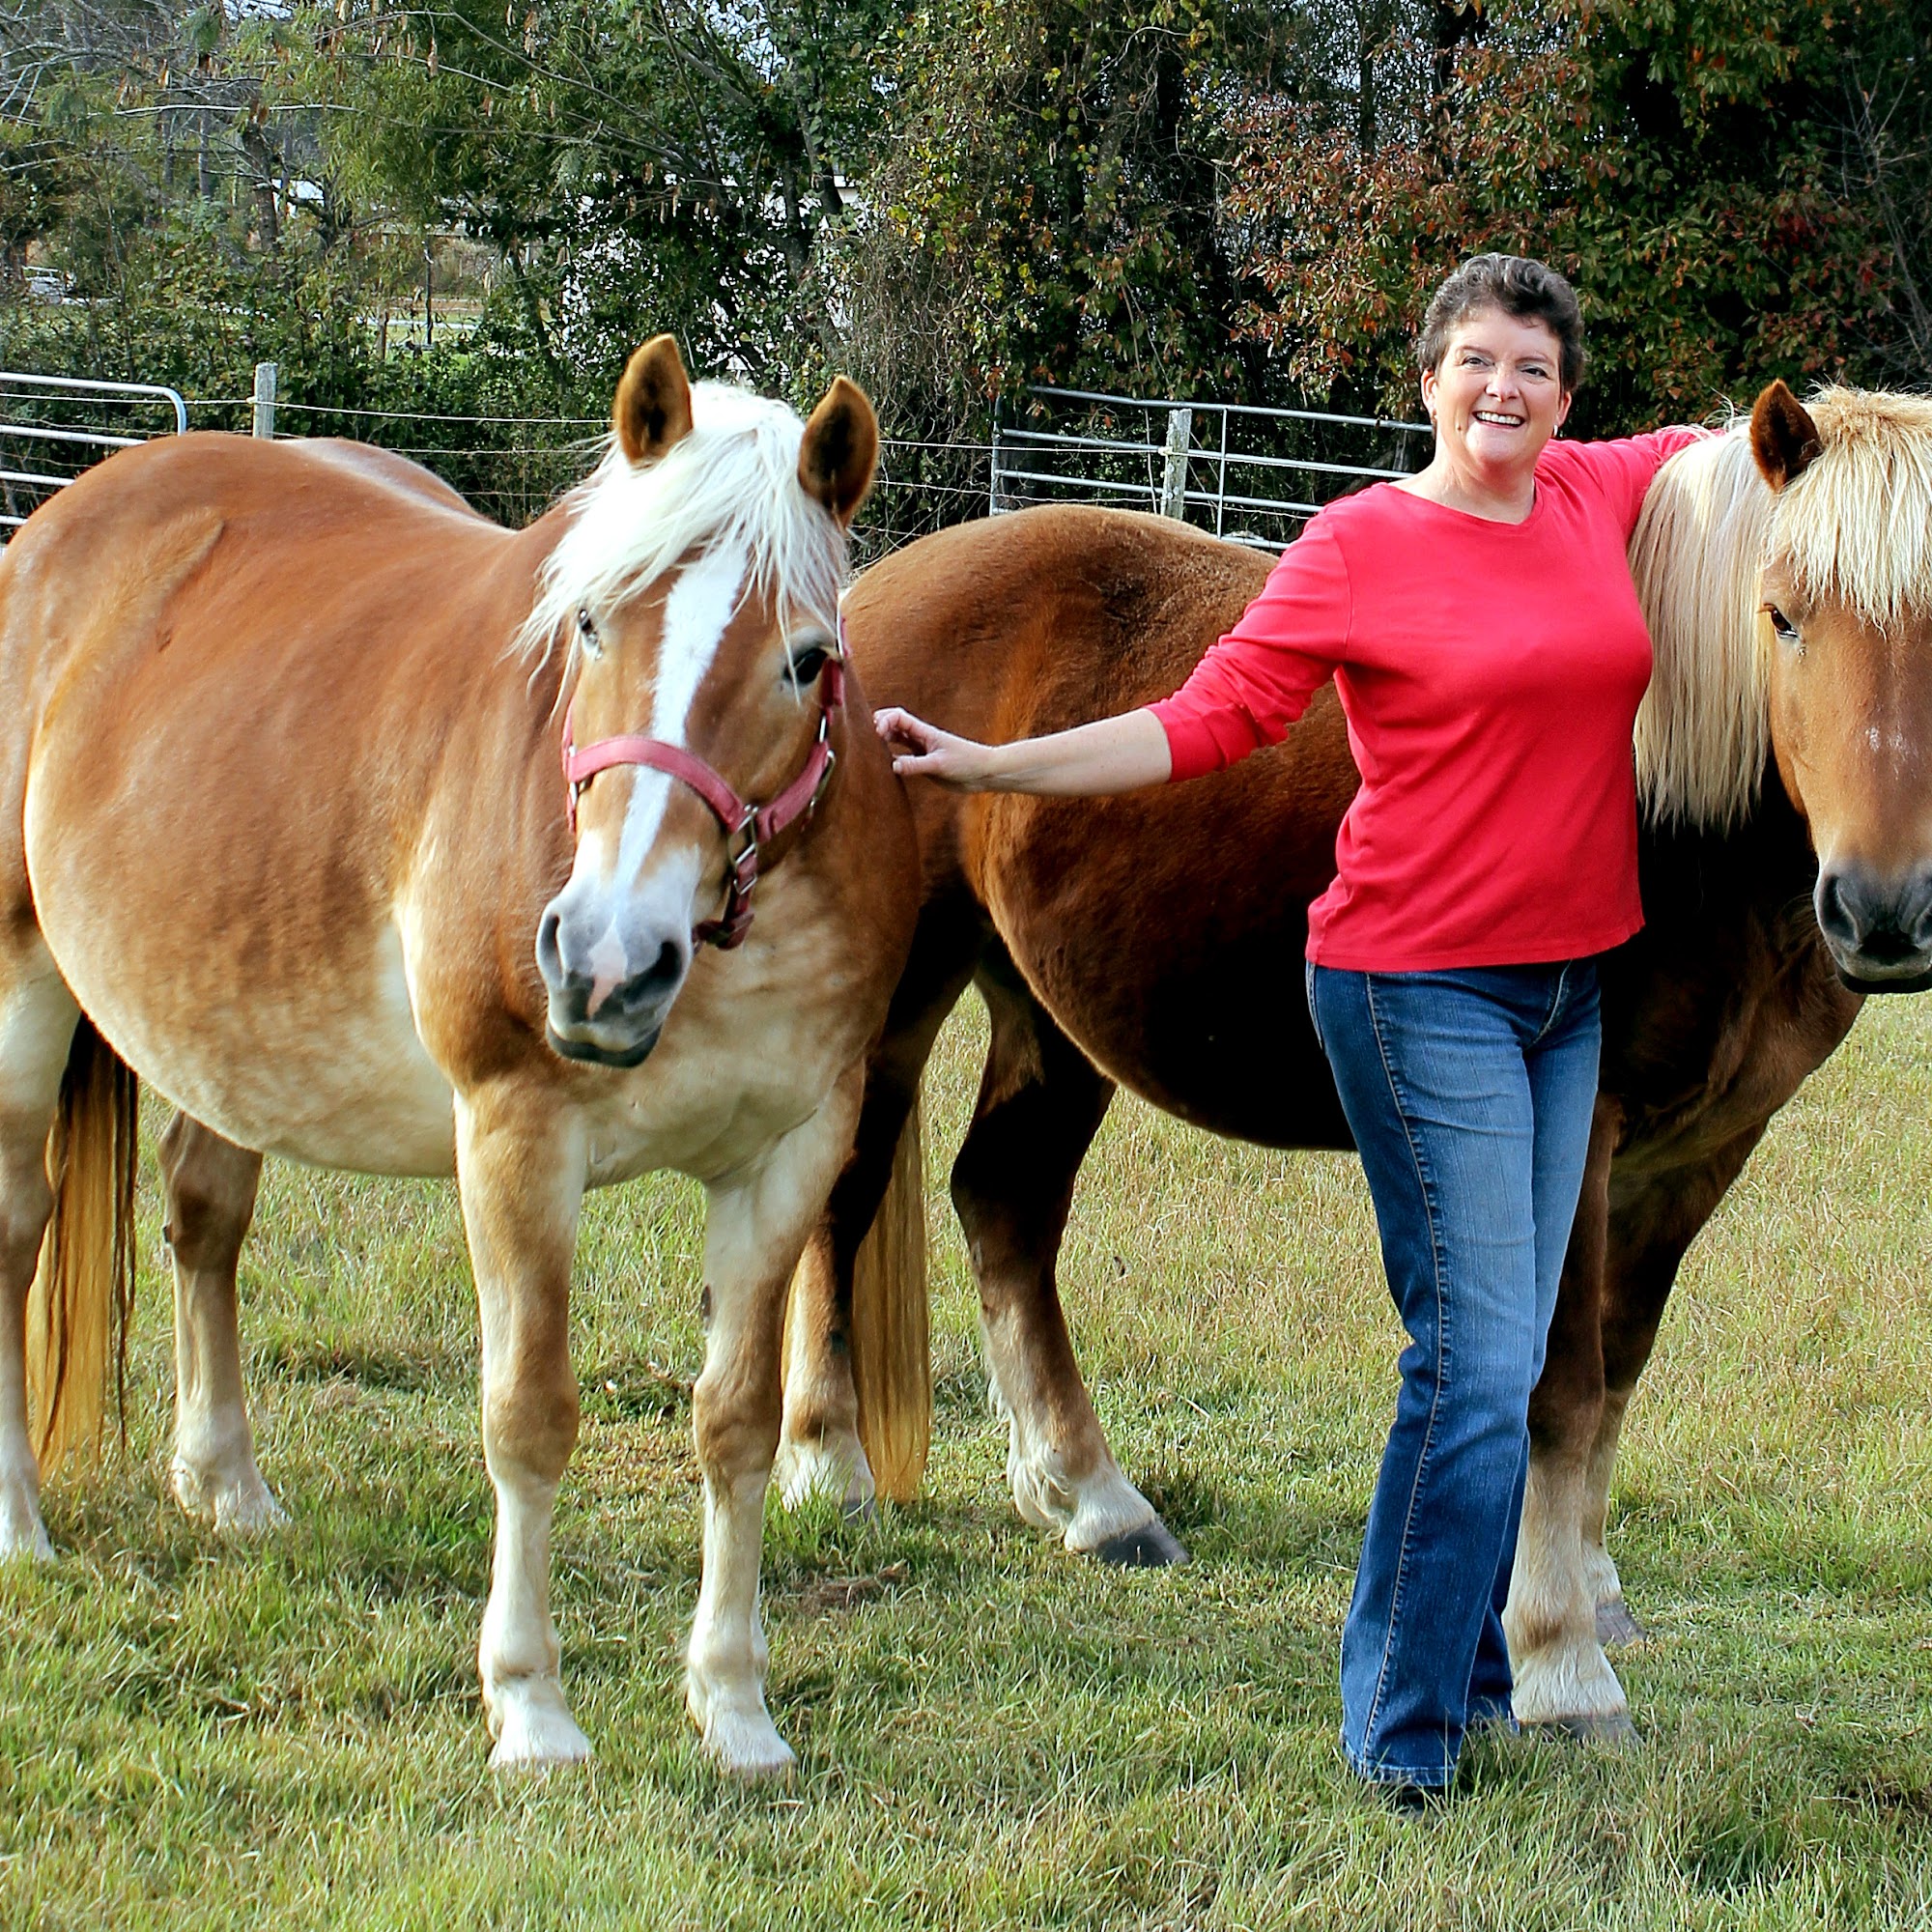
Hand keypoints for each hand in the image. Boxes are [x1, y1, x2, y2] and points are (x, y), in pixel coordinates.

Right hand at [874, 706, 1001, 789]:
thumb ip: (916, 765)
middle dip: (878, 726)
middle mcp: (921, 738)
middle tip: (866, 738)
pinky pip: (903, 757)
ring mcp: (922, 750)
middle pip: (893, 725)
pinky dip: (892, 758)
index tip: (876, 733)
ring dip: (883, 741)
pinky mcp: (924, 764)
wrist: (985, 773)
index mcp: (924, 732)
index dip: (884, 721)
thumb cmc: (967, 762)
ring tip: (869, 750)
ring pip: (897, 740)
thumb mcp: (939, 764)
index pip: (898, 717)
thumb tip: (893, 766)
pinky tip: (885, 766)